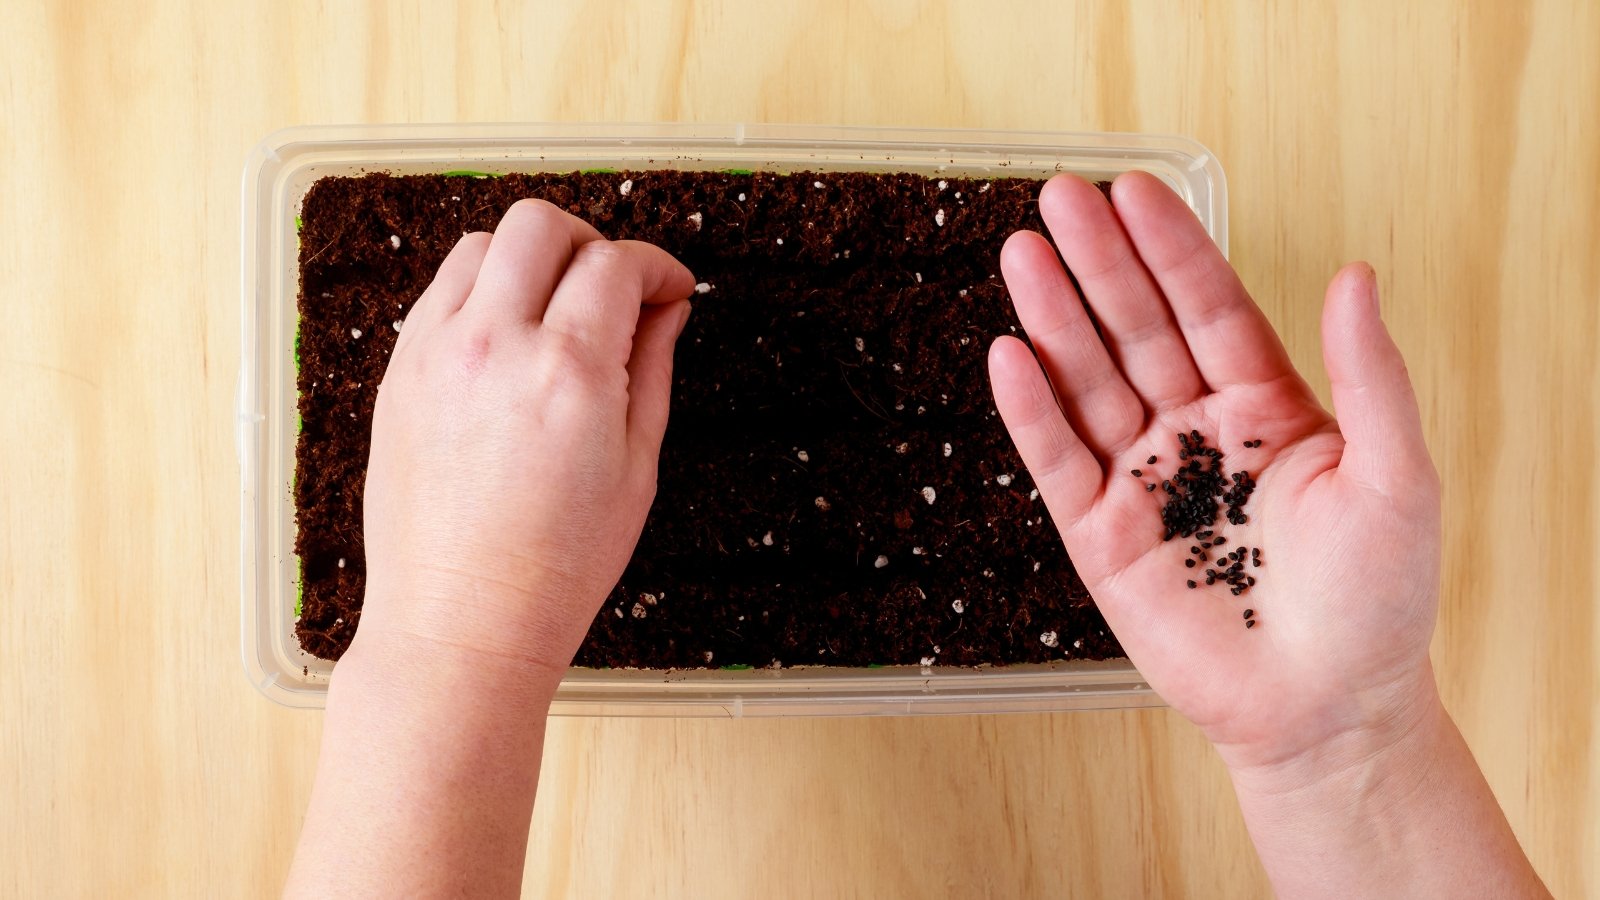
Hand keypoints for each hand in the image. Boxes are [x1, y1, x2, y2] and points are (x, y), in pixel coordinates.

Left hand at [356, 199, 694, 681]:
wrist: (461, 622)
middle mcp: (495, 347)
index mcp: (568, 373)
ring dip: (527, 259)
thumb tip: (666, 310)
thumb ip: (652, 370)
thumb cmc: (555, 567)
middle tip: (611, 285)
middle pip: (539, 225)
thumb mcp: (637, 468)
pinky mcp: (399, 375)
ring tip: (554, 309)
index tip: (671, 286)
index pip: (615, 265)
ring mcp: (436, 356)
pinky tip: (507, 339)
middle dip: (589, 240)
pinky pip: (438, 293)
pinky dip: (479, 292)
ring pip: (479, 244)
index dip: (657, 265)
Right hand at [989, 173, 1441, 774]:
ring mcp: (1143, 481)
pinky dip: (1032, 411)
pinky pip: (1058, 462)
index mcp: (1266, 407)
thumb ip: (1370, 376)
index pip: (1209, 308)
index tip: (1135, 191)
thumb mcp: (1395, 477)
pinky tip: (1010, 355)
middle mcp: (1196, 432)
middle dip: (1099, 264)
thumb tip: (1358, 275)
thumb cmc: (1378, 602)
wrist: (1327, 708)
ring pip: (1089, 383)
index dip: (1172, 249)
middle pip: (1137, 330)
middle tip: (1060, 199)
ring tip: (1022, 254)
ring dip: (1054, 319)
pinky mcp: (1100, 536)